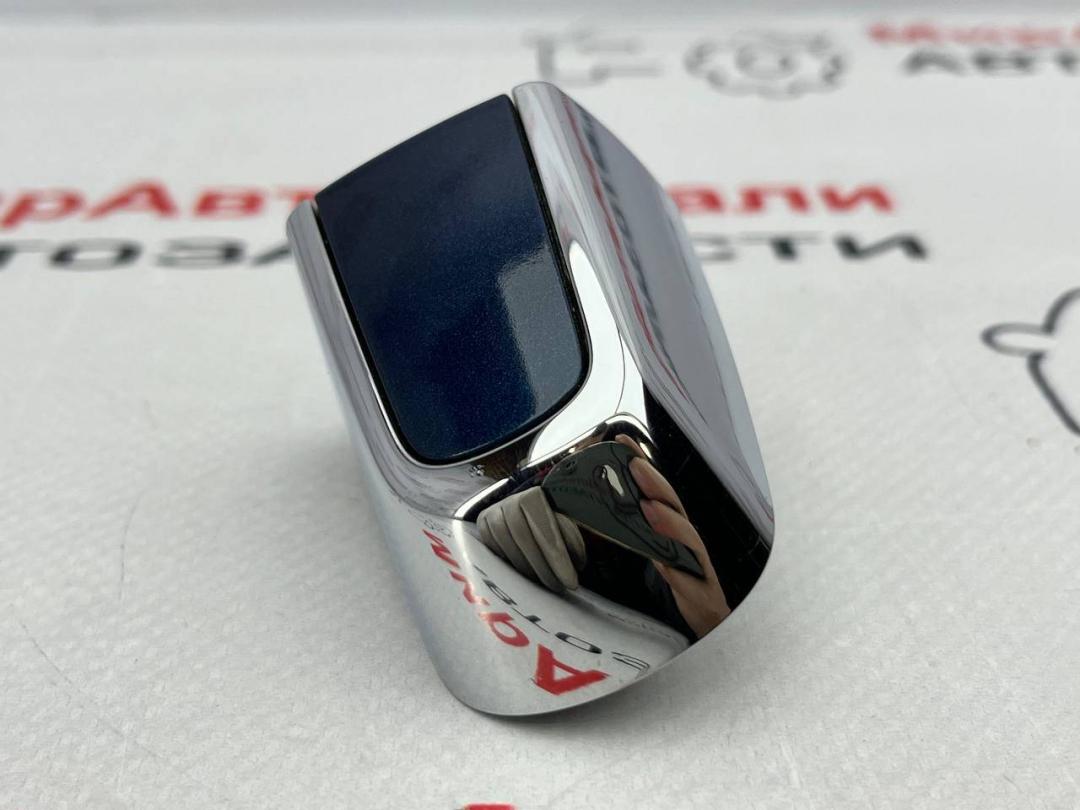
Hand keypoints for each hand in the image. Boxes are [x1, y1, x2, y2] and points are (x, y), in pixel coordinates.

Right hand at [476, 487, 586, 592]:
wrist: (524, 510)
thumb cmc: (550, 520)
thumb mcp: (564, 524)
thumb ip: (571, 538)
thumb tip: (577, 562)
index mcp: (533, 496)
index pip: (545, 529)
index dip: (558, 558)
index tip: (571, 582)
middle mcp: (510, 502)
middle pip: (524, 539)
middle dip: (543, 568)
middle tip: (558, 588)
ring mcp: (492, 514)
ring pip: (507, 548)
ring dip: (527, 571)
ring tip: (544, 586)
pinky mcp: (482, 527)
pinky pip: (494, 552)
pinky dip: (510, 568)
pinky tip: (525, 579)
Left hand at [615, 434, 731, 637]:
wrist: (705, 627)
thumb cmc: (675, 589)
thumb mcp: (643, 557)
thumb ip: (623, 537)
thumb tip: (584, 517)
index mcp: (670, 531)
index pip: (655, 492)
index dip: (641, 465)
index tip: (621, 441)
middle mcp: (686, 543)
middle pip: (672, 506)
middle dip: (654, 483)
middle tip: (633, 464)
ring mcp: (698, 567)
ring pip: (688, 539)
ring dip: (669, 521)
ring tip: (649, 507)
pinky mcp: (703, 595)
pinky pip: (693, 581)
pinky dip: (679, 571)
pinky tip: (665, 564)